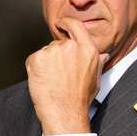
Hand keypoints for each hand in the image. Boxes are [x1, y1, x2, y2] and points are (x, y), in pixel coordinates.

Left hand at [26, 18, 108, 135]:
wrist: (64, 113)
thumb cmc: (80, 99)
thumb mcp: (96, 80)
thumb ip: (97, 63)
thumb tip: (103, 55)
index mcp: (88, 49)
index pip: (76, 26)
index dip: (66, 23)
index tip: (60, 23)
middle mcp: (70, 47)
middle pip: (59, 43)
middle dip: (57, 55)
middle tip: (59, 75)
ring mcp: (52, 51)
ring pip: (46, 52)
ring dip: (46, 62)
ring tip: (52, 80)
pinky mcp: (37, 58)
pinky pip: (34, 59)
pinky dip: (35, 68)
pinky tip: (43, 81)